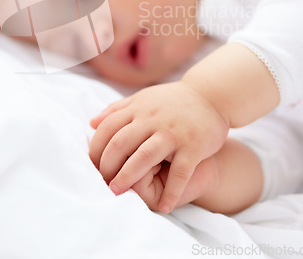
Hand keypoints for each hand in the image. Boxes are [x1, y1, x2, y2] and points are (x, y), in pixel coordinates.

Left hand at [89, 80, 228, 212]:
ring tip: (117, 192)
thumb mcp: (143, 99)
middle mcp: (152, 119)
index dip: (96, 148)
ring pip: (144, 156)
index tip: (91, 165)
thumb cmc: (172, 101)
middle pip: (120, 143)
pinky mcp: (193, 145)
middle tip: (102, 182)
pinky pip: (180, 172)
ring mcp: (172, 132)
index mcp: (138, 108)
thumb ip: (117, 110)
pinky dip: (172, 191)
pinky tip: (165, 206)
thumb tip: (91, 123)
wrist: (211, 95)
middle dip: (106, 165)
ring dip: (128, 176)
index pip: (107, 128)